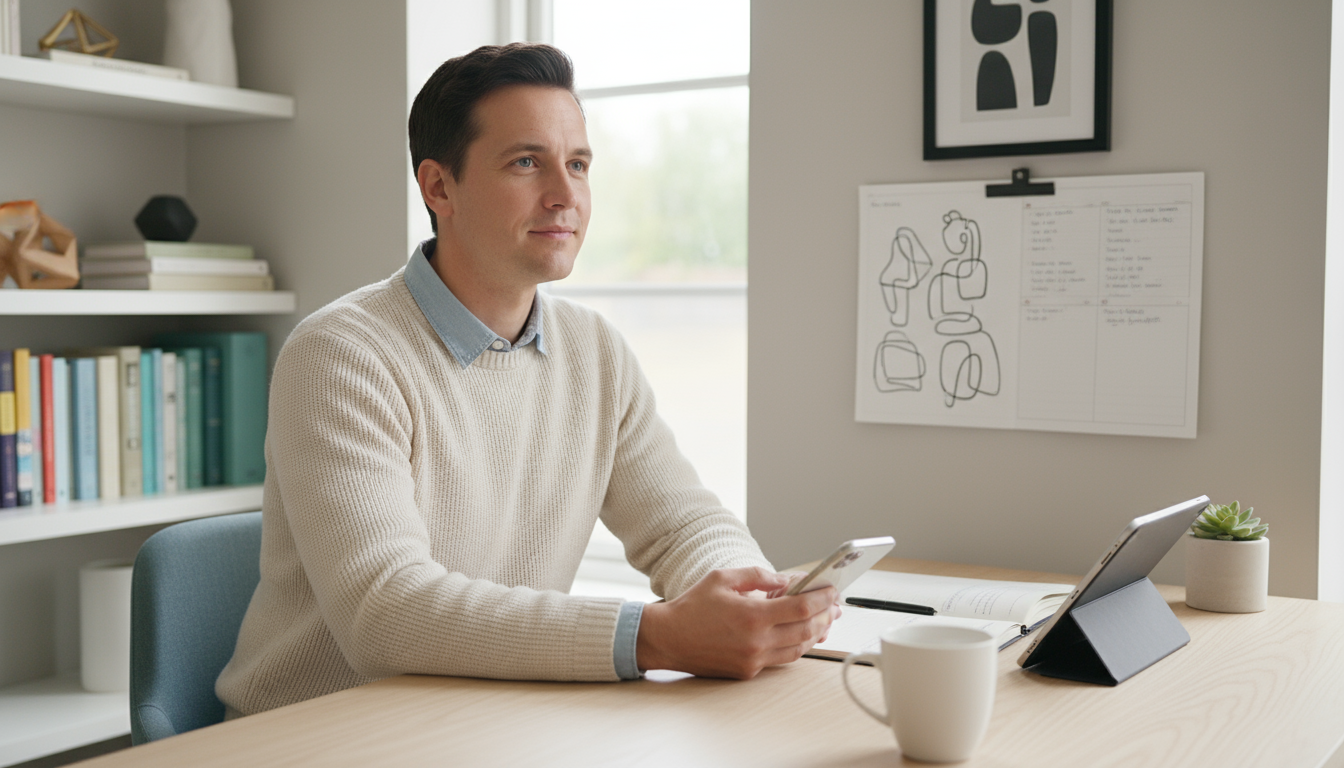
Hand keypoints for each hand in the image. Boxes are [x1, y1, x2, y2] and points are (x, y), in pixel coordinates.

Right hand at [635, 567, 841, 678]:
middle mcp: (756, 641)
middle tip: (835, 606)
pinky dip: (796, 646)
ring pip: (798, 649)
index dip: (821, 598)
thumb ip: (757, 576)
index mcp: (752, 615)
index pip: (801, 608)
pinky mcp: (747, 671)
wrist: (667, 639)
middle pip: (806, 630)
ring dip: (816, 634)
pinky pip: (781, 659)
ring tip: (825, 620)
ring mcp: (753, 660)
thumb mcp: (722, 578)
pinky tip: (801, 635)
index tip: (832, 591)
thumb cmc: (691, 607)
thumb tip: (785, 580)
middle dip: (826, 616)